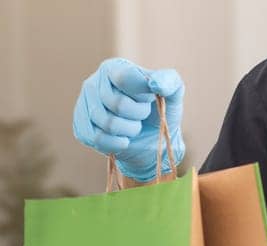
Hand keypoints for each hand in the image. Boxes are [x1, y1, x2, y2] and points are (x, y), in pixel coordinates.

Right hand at [73, 58, 185, 182]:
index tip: (149, 98)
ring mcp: (84, 105)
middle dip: (139, 115)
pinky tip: (124, 139)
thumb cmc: (159, 111)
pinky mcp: (80, 127)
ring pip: (108, 124)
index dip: (142, 94)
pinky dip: (118, 143)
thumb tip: (155, 83)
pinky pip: (98, 139)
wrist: (151, 140)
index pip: (125, 79)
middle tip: (142, 114)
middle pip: (118, 104)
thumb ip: (170, 81)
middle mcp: (93, 83)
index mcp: (114, 68)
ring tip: (133, 126)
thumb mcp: (173, 94)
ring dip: (130, 130)